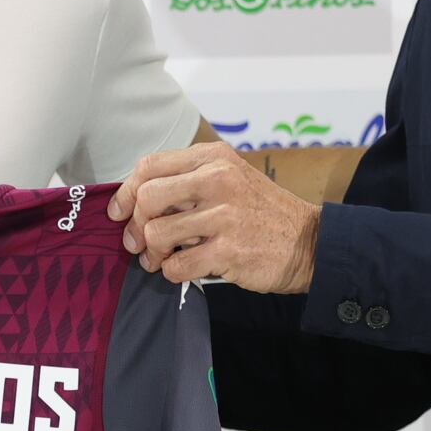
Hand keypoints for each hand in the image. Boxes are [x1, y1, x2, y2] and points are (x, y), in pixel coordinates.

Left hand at [107, 141, 321, 293]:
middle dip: (135, 225)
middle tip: (139, 242)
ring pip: (157, 233)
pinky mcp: (229, 250)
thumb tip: (134, 200)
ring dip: (152, 253)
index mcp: (214, 159)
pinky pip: (176, 265)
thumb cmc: (261, 212)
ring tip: (161, 259)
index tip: (120, 212)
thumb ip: (187, 182)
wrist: (310, 242)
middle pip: (147, 198)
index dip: (126, 191)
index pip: (150, 166)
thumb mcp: (230, 178)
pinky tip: (183, 268)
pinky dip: (172, 271)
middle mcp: (218, 181)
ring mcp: (224, 216)